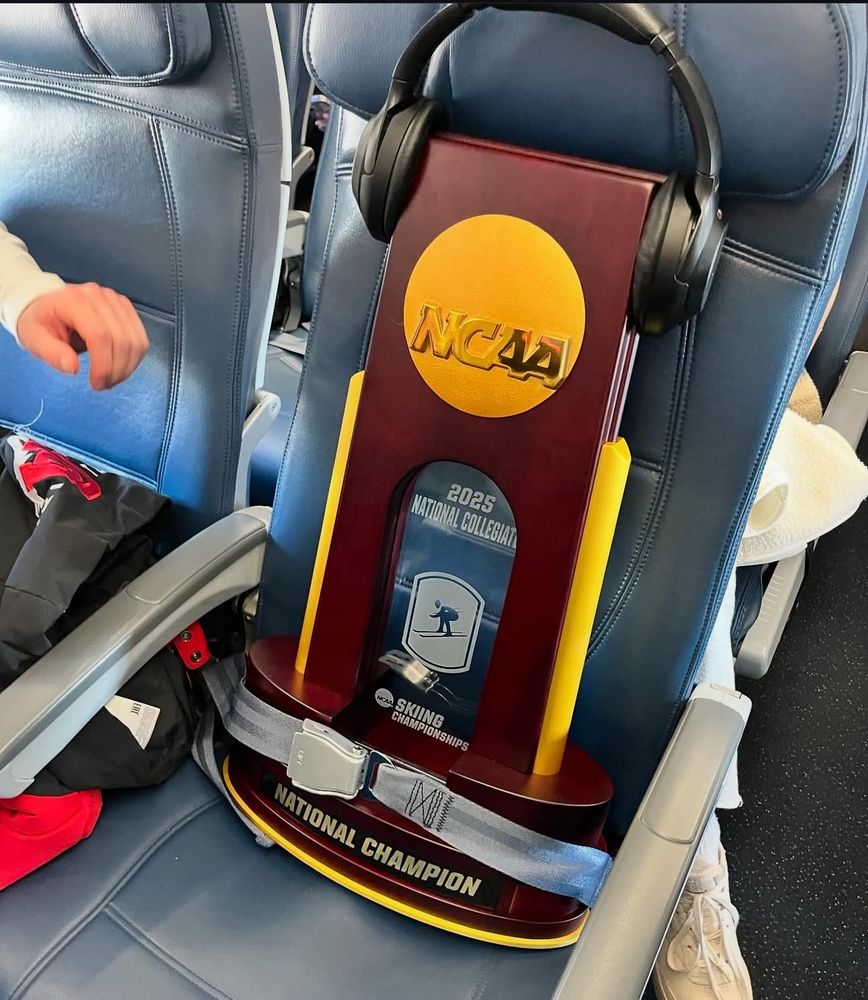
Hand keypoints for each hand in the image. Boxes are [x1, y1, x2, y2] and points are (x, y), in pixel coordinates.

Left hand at [17, 283, 148, 389]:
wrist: (48, 305)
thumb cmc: (41, 322)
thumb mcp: (34, 339)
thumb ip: (51, 353)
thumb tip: (72, 367)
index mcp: (74, 301)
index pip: (100, 335)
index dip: (103, 365)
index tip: (97, 383)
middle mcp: (99, 297)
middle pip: (122, 340)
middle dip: (117, 370)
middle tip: (103, 385)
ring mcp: (115, 301)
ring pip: (136, 341)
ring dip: (128, 366)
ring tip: (111, 378)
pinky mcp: (126, 309)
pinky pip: (140, 338)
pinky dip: (134, 358)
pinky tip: (120, 366)